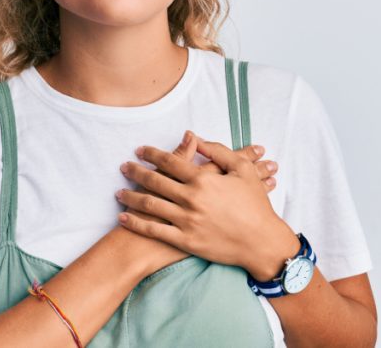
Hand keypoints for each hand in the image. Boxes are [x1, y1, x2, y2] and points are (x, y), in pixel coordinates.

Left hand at [116, 133, 297, 275]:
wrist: (261, 242)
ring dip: (131, 196)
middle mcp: (191, 198)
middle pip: (155, 181)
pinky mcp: (185, 241)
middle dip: (136, 172)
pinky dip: (136, 223)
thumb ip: (218, 151)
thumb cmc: (255, 205)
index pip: (170, 161)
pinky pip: (154, 231)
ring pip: (150, 205)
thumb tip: (194, 137)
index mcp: (204, 179)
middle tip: (123, 167)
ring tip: (118, 192)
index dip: (152, 154)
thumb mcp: (243, 171)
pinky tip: (124, 218)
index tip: (140, 150)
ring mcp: (187, 220)